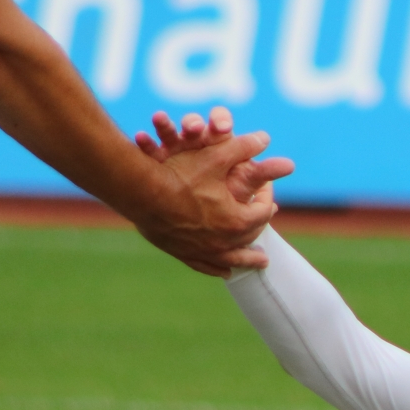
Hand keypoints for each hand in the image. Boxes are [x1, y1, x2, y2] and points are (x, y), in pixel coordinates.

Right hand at [129, 115, 294, 276]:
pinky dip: (218, 268)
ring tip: (258, 261)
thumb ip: (242, 147)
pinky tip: (224, 271)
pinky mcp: (183, 254)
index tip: (266, 187)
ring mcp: (203, 251)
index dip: (268, 196)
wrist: (141, 195)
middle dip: (261, 227)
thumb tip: (265, 138)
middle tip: (266, 220)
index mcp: (236, 219)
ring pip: (232, 258)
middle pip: (250, 237)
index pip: (263, 211)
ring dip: (247, 258)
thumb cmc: (180, 175)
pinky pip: (206, 266)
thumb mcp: (215, 157)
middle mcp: (223, 241)